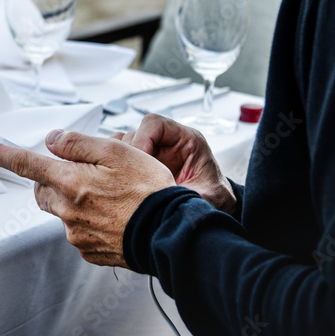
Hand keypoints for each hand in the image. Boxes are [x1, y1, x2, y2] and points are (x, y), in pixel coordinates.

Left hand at [0, 130, 174, 267]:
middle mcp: (67, 210)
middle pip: (41, 189)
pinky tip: (113, 215)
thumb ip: (78, 143)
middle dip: (51, 178)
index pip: (24, 164)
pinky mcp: (89, 250)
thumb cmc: (150, 190)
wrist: (170, 232)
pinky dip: (89, 220)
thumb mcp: (117, 150)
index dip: (0, 154)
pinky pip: (78, 231)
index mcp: (70, 181)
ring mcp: (76, 234)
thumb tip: (52, 140)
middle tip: (83, 173)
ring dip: (74, 199)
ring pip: (61, 210)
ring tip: (108, 195)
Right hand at [121, 114, 236, 214]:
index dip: (141, 138)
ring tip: (129, 184)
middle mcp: (168, 143)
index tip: (138, 163)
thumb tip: (159, 199)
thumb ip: (182, 194)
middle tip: (130, 178)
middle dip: (129, 156)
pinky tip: (127, 187)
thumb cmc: (214, 201)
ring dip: (122, 164)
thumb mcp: (202, 198)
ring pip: (124, 146)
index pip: (155, 124)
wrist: (212, 212)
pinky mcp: (144, 167)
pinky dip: (120, 170)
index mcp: (187, 140)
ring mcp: (154, 154)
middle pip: (135, 134)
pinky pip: (123, 160)